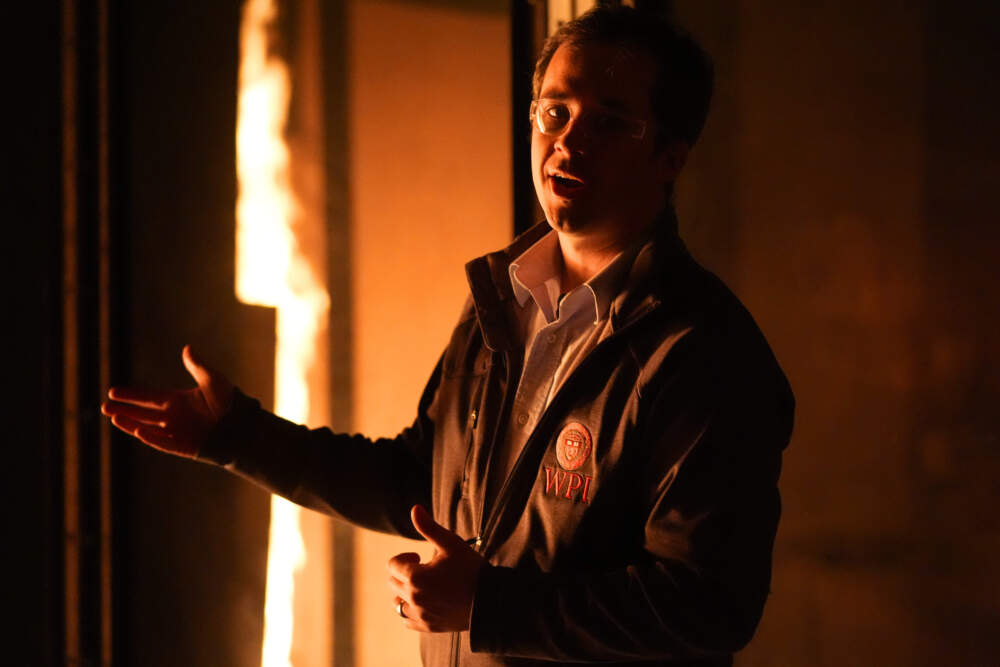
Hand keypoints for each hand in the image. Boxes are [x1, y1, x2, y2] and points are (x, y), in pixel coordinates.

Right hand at [101, 345, 233, 457]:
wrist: (243, 425)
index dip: (132, 395)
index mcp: (177, 401)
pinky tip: (138, 431)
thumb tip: (187, 348)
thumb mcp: (212, 381)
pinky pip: (164, 443)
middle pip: (143, 414)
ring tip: (113, 418)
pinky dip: (151, 438)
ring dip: (131, 423)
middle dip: (124, 410)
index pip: (149, 398)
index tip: (114, 391)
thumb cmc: (229, 402)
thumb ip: (197, 367)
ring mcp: (177, 433)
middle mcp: (173, 418)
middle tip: (104, 407)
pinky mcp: (184, 446)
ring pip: (148, 428)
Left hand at [388, 505, 485, 632]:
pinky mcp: (428, 626)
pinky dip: (410, 610)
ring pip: (397, 602)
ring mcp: (420, 615)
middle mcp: (413, 598)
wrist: (491, 601)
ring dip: (404, 592)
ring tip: (423, 586)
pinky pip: (407, 620)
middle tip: (425, 569)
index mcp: (416, 577)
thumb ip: (429, 528)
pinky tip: (425, 602)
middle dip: (404, 572)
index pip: (392, 565)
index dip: (405, 557)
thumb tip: (415, 509)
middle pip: (392, 582)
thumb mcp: (451, 544)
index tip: (419, 557)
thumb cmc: (471, 569)